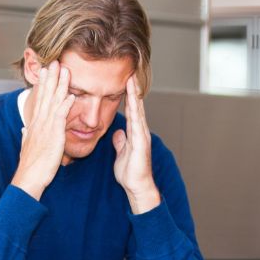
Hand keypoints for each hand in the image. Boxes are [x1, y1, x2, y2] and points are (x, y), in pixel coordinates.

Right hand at [11, 63, 73, 200]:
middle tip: (55, 61)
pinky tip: (71, 95)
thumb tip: (24, 128)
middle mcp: (39, 122)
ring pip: (53, 101)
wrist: (29, 178)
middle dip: (50, 78)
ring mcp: (46, 127)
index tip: (45, 71)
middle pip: (45, 95)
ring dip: (60, 85)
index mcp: (34, 124)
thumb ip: (26, 135)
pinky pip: (61, 116)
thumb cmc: (30, 166)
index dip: (43, 84)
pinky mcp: (53, 135)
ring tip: (64, 70)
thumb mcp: (26, 146)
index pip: (39, 99)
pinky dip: (66, 104)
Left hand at [113, 76, 160, 213]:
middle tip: (131, 72)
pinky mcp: (140, 142)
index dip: (128, 96)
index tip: (125, 81)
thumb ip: (120, 142)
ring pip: (138, 111)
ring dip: (135, 95)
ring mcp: (142, 136)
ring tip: (132, 79)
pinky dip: (136, 110)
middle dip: (133, 89)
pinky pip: (137, 122)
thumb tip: (118, 133)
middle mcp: (140, 131)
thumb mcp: (121, 153)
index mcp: (135, 133)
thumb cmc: (130, 173)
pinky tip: (134, 100)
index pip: (131, 110)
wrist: (137, 187)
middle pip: (137, 106)